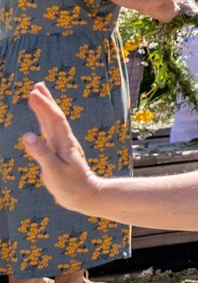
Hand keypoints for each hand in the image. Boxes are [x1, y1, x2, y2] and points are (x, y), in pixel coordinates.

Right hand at [17, 84, 100, 211]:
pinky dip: (45, 121)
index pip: (53, 120)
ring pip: (52, 122)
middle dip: (46, 101)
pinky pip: (50, 131)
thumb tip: (27, 135)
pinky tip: (42, 119)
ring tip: (38, 94)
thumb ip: (41, 153)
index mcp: (63, 143)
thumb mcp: (54, 171)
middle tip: (37, 85)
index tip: (34, 92)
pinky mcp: (59, 152)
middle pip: (54, 117)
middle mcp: (64, 141)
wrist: (85, 196)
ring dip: (45, 108)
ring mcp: (62, 146)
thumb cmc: (70, 186)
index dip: (44, 105)